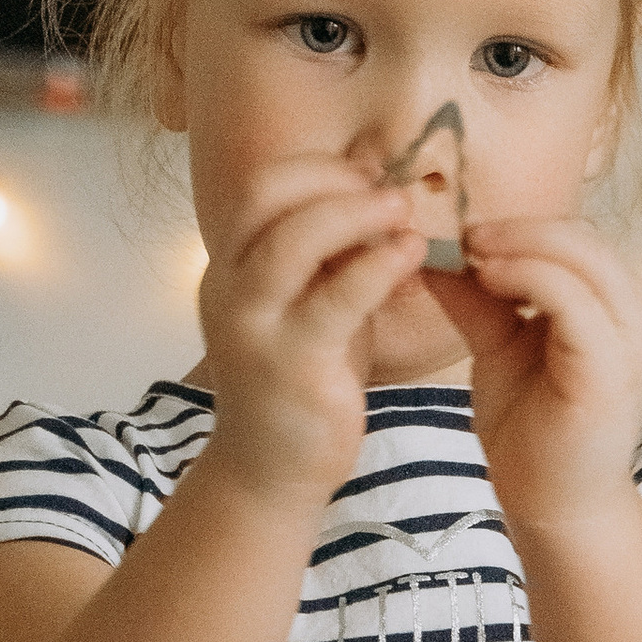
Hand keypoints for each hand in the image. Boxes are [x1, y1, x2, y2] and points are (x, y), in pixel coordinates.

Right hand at [196, 153, 426, 510]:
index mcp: (231, 267)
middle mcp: (229, 288)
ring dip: (357, 213)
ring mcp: (254, 326)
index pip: (260, 187)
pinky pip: (336, 299)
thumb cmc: (302, 381)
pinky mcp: (291, 364)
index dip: (317, 169)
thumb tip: (378, 191)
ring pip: (294, 241)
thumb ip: (333, 257)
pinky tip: (411, 256)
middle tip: (392, 191)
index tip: (369, 175)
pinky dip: (377, 266)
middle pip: (266, 198)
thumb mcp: (311, 305)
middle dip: (334, 180)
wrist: (272, 472)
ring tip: (406, 214)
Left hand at [435, 213, 641, 542]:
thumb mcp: (501, 345)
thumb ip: (481, 298)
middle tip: (462, 237)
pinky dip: (525, 276)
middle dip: (517, 228)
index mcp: (624, 307)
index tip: (464, 234)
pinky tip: (487, 279)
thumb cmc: (531, 430)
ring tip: (471, 256)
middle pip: (583, 237)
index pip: (579, 238)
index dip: (521, 226)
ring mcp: (634, 341)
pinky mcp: (613, 367)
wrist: (548, 502)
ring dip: (519, 245)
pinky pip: (571, 298)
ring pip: (582, 256)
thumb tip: (436, 249)